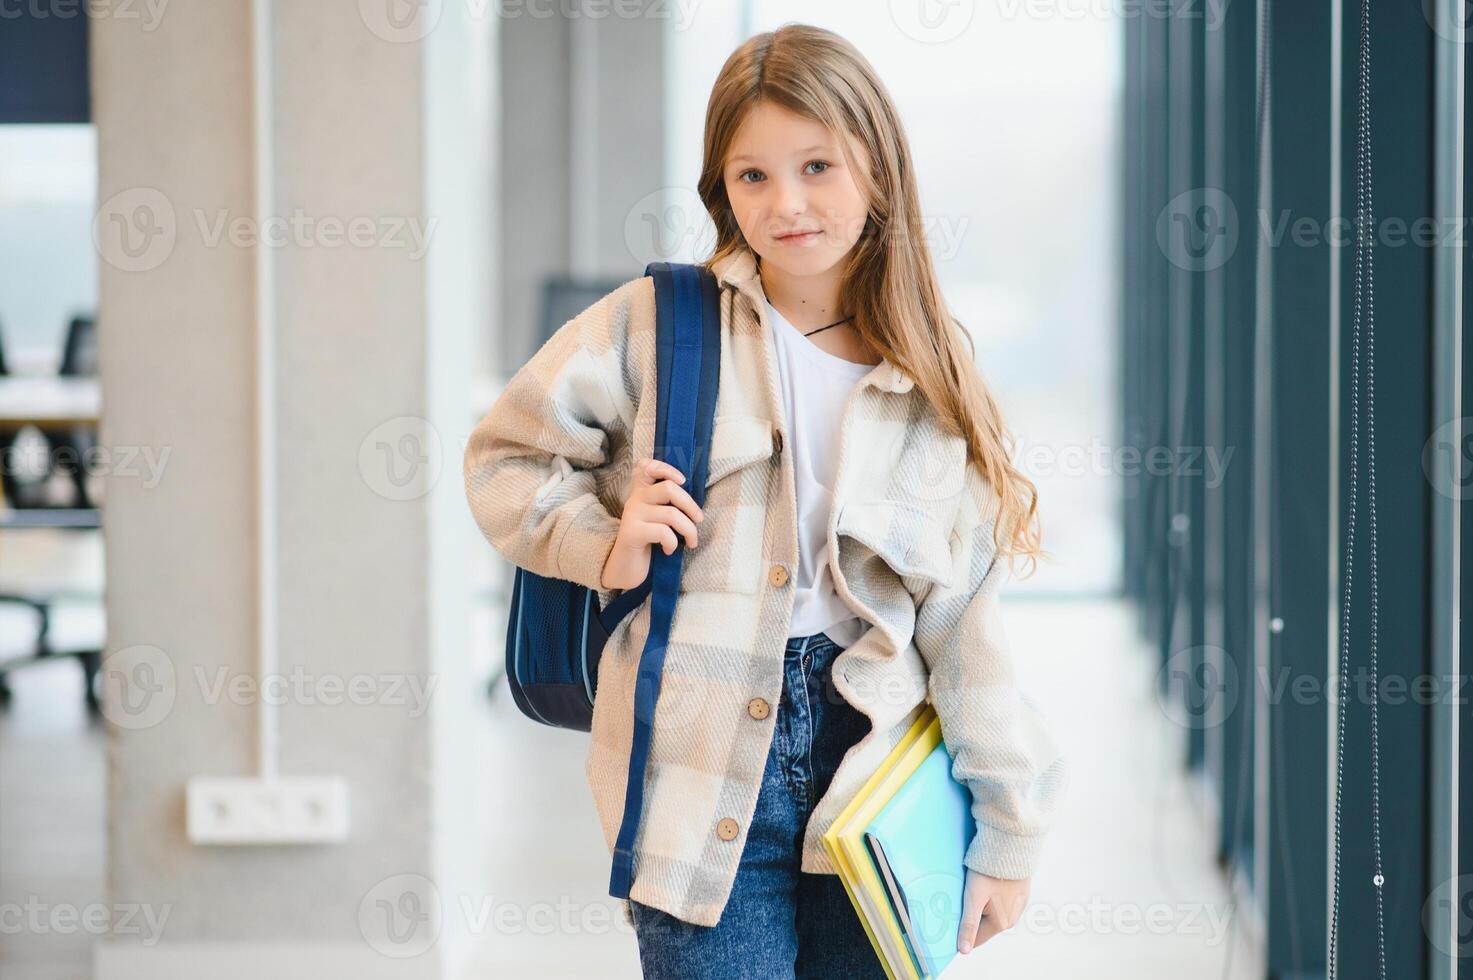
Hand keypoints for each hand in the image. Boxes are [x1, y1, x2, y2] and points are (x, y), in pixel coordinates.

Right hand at [600, 457, 704, 590]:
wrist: (624, 568)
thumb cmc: (647, 542)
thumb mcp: (657, 518)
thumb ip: (667, 504)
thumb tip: (694, 502)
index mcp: (641, 492)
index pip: (647, 466)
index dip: (666, 468)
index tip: (682, 481)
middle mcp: (635, 499)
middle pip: (669, 488)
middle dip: (691, 505)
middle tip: (699, 520)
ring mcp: (632, 515)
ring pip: (672, 514)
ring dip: (689, 530)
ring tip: (690, 542)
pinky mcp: (632, 533)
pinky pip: (663, 532)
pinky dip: (673, 543)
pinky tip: (669, 550)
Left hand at [957, 869, 1027, 953]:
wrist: (1010, 847)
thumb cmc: (988, 872)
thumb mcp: (973, 898)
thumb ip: (969, 925)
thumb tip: (964, 951)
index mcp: (1001, 924)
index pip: (976, 938)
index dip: (962, 929)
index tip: (953, 915)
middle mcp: (1012, 919)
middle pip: (984, 924)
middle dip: (973, 913)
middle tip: (964, 895)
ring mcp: (1019, 906)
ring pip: (994, 912)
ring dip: (984, 903)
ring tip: (976, 886)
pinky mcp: (1021, 893)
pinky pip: (1003, 900)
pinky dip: (994, 895)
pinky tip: (988, 882)